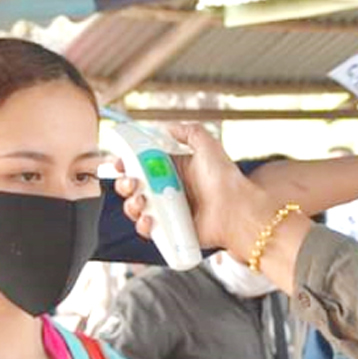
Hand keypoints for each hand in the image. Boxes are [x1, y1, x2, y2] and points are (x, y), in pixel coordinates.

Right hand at [115, 125, 276, 258]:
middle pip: (133, 188)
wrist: (238, 210)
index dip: (126, 164)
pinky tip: (149, 219)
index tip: (120, 162)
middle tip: (133, 183)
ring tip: (143, 201)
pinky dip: (143, 225)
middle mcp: (168, 191)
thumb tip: (168, 127)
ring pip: (136, 209)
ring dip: (131, 205)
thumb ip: (189, 132)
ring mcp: (168, 212)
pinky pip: (148, 230)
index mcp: (173, 170)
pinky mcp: (170, 231)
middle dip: (125, 185)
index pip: (141, 166)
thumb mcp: (209, 146)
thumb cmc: (226, 180)